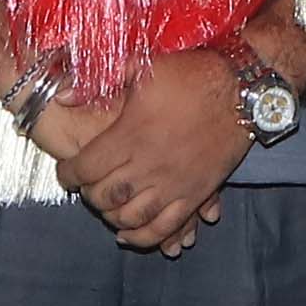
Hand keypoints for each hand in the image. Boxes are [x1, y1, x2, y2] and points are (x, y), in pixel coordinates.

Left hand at [61, 58, 254, 254]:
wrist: (241, 89)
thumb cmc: (191, 75)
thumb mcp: (142, 67)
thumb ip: (100, 82)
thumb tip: (63, 96)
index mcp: (131, 135)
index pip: (87, 167)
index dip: (69, 174)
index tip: (66, 173)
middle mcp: (149, 165)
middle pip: (105, 196)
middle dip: (89, 195)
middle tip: (86, 188)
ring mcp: (174, 183)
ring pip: (132, 216)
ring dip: (112, 217)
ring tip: (107, 209)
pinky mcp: (196, 193)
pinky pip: (166, 227)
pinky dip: (144, 237)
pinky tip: (130, 234)